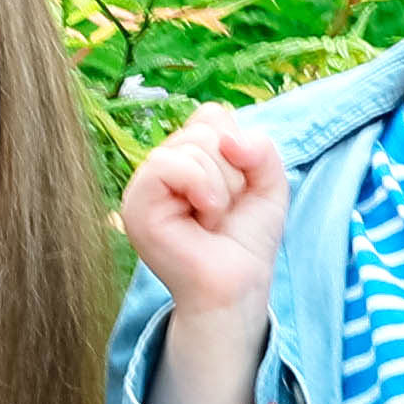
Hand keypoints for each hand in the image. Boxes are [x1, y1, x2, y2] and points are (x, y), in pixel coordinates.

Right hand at [117, 108, 290, 318]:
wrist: (237, 287)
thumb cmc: (246, 241)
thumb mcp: (268, 184)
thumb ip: (260, 147)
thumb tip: (229, 139)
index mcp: (183, 159)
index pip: (211, 116)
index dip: (238, 149)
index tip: (238, 190)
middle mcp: (160, 170)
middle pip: (204, 129)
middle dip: (232, 172)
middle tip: (223, 212)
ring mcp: (143, 187)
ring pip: (190, 146)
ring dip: (220, 186)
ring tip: (212, 220)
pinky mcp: (136, 206)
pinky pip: (166, 164)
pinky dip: (199, 186)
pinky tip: (203, 217)